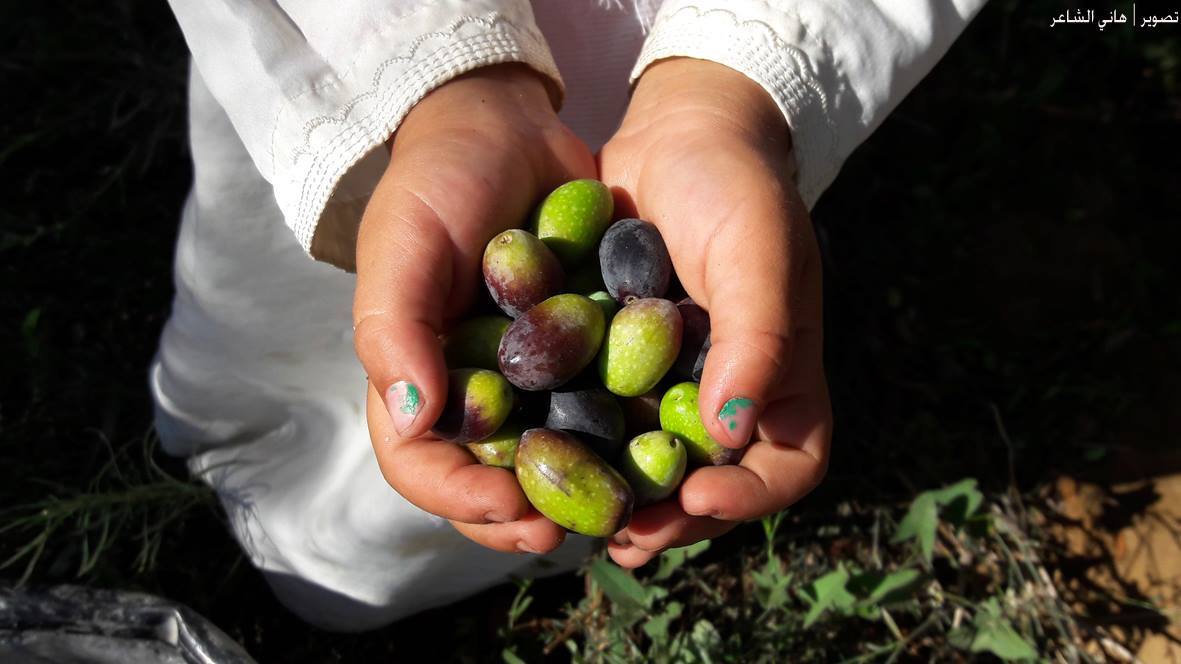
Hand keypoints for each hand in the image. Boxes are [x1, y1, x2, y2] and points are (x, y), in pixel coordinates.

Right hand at [352, 64, 595, 554]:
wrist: (505, 126)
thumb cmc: (436, 181)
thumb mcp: (403, 244)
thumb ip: (395, 330)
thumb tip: (418, 419)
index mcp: (415, 380)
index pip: (421, 466)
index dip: (458, 499)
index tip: (510, 507)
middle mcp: (470, 393)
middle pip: (487, 484)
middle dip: (525, 517)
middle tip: (571, 530)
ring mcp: (528, 379)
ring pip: (548, 462)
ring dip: (579, 493)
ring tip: (621, 506)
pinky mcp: (580, 356)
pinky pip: (598, 410)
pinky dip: (620, 437)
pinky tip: (655, 450)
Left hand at [598, 58, 831, 566]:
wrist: (679, 136)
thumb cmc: (737, 187)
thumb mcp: (759, 250)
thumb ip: (757, 335)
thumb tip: (729, 431)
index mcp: (781, 378)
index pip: (789, 465)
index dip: (752, 496)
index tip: (700, 495)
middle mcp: (727, 395)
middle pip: (714, 486)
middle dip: (674, 519)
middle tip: (627, 536)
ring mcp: (671, 386)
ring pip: (653, 468)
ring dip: (622, 501)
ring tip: (581, 525)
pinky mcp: (616, 367)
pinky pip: (605, 422)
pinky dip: (581, 450)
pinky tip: (540, 461)